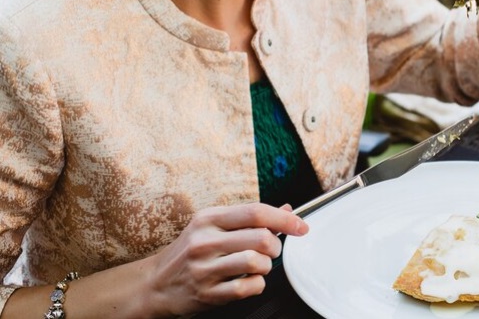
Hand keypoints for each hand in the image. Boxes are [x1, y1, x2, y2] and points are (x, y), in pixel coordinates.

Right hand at [144, 202, 307, 315]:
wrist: (154, 285)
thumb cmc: (188, 253)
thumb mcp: (212, 227)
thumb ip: (249, 218)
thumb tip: (287, 209)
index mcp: (209, 219)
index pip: (256, 212)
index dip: (285, 218)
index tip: (301, 225)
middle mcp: (205, 241)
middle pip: (261, 237)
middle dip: (276, 246)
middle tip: (271, 250)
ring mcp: (204, 268)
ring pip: (257, 262)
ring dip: (266, 266)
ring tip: (258, 266)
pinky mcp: (207, 293)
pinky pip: (248, 287)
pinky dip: (257, 284)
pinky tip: (249, 281)